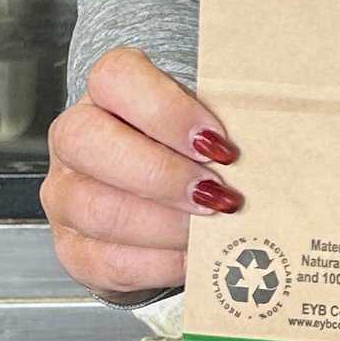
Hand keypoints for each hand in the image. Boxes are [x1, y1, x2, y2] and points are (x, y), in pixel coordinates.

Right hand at [41, 45, 239, 298]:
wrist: (157, 212)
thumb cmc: (187, 160)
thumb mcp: (203, 129)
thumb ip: (224, 128)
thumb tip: (274, 144)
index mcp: (107, 95)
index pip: (116, 78)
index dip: (167, 109)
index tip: (217, 141)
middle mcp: (76, 141)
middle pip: (90, 142)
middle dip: (163, 173)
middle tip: (217, 193)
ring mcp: (66, 197)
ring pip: (99, 208)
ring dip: (167, 224)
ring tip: (211, 228)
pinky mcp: (76, 251)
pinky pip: (110, 260)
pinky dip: (161, 262)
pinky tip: (194, 255)